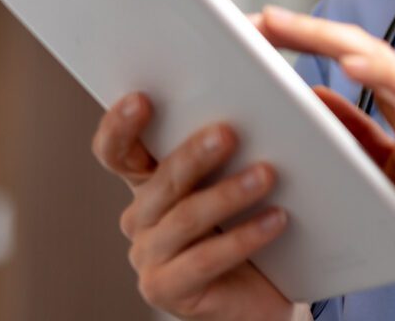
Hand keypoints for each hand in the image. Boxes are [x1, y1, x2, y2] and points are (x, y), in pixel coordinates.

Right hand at [90, 94, 293, 319]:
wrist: (263, 294)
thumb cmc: (251, 225)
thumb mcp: (240, 177)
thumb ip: (239, 143)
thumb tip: (273, 99)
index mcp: (151, 183)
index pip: (119, 152)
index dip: (120, 126)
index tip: (142, 99)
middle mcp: (142, 219)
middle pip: (160, 182)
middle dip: (193, 155)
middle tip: (228, 133)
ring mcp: (149, 257)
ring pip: (185, 218)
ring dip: (228, 194)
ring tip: (267, 176)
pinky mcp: (167, 290)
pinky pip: (205, 260)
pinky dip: (243, 237)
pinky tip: (275, 220)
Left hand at [252, 5, 394, 301]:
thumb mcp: (386, 173)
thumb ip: (358, 137)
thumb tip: (315, 104)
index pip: (349, 60)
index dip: (308, 43)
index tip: (263, 33)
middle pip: (353, 48)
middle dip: (303, 31)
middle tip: (257, 19)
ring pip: (371, 55)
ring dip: (322, 37)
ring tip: (280, 25)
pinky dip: (375, 72)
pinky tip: (344, 61)